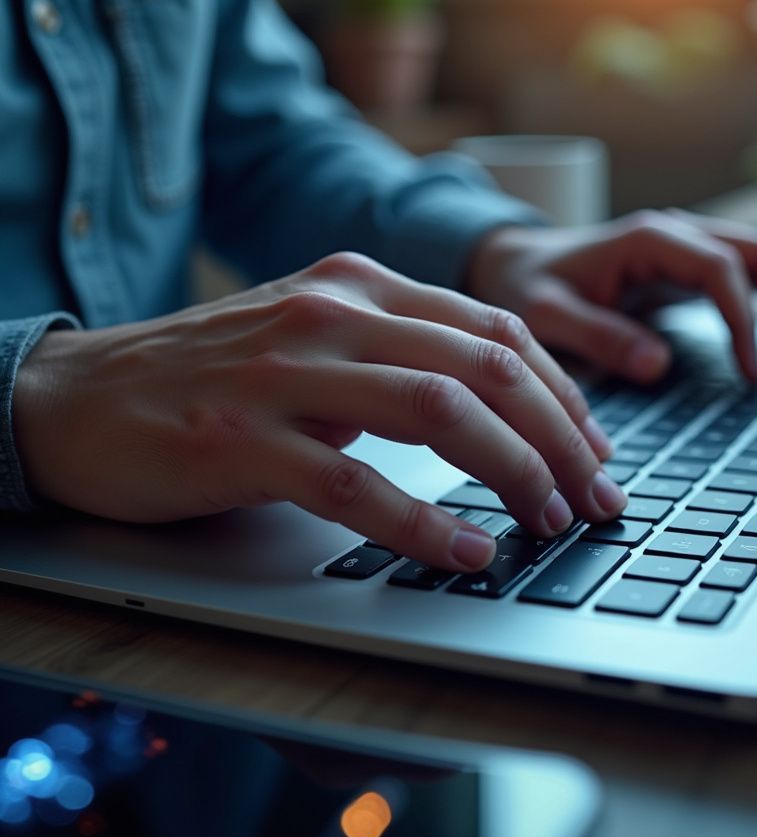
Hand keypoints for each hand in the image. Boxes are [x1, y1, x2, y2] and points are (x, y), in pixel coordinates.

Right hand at [12, 254, 625, 571]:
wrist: (80, 396)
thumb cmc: (214, 374)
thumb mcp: (318, 340)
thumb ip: (399, 354)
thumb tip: (498, 409)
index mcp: (361, 284)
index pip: (497, 329)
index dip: (563, 394)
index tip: (596, 449)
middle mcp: (333, 312)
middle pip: (487, 366)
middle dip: (560, 438)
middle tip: (594, 497)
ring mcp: (287, 370)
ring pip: (440, 412)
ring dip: (513, 472)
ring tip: (548, 520)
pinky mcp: (244, 437)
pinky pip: (356, 483)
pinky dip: (423, 523)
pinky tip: (466, 553)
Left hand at [466, 210, 756, 382]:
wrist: (518, 263)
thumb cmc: (528, 285)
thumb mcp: (545, 314)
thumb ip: (596, 336)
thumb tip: (659, 365)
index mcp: (648, 239)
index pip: (722, 268)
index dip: (745, 320)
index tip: (751, 374)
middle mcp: (680, 234)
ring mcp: (692, 248)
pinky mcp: (694, 269)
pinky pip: (756, 279)